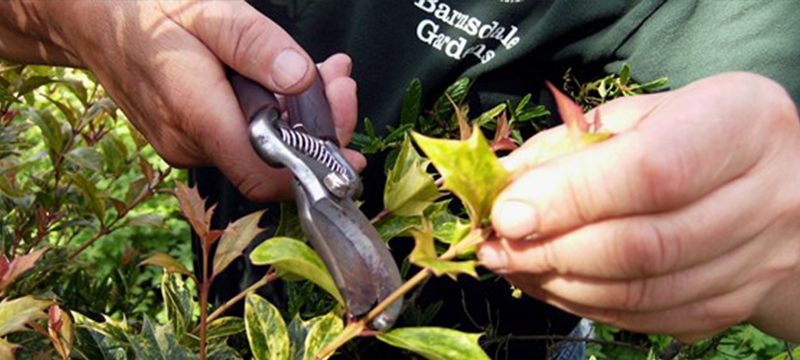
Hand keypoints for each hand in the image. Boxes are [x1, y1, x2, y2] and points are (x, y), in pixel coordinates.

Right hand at [14, 0, 361, 200]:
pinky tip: (288, 78)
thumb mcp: (210, 10)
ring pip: (261, 148)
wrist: (91, 18)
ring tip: (324, 70)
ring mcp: (187, 145)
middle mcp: (190, 144)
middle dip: (319, 126)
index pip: (265, 175)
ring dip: (300, 115)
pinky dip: (273, 112)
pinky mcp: (189, 138)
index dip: (314, 167)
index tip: (349, 145)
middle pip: (272, 162)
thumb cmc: (148, 9)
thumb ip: (256, 45)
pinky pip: (244, 136)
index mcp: (196, 115)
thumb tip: (302, 81)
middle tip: (341, 79)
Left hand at [479, 72, 799, 341]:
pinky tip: (548, 282)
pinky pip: (646, 318)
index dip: (569, 198)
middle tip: (497, 244)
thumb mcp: (641, 116)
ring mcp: (755, 263)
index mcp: (740, 126)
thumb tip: (504, 186)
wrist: (780, 188)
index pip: (649, 172)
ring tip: (511, 263)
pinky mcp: (730, 307)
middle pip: (642, 246)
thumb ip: (571, 144)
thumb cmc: (696, 136)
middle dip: (551, 250)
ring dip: (558, 284)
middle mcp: (764, 198)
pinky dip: (584, 304)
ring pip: (640, 293)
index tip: (509, 211)